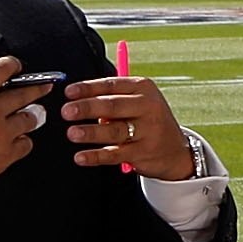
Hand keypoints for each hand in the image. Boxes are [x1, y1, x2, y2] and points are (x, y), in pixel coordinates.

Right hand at [0, 51, 51, 201]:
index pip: (3, 68)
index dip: (12, 64)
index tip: (15, 67)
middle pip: (26, 93)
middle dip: (36, 88)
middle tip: (42, 87)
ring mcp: (0, 134)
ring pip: (30, 118)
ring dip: (28, 115)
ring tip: (23, 115)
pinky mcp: (5, 155)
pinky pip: (26, 143)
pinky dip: (22, 141)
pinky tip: (14, 139)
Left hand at [60, 76, 194, 176]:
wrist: (175, 151)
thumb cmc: (147, 121)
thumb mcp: (138, 102)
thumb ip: (112, 98)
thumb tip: (76, 100)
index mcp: (143, 88)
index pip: (111, 85)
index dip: (88, 88)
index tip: (68, 92)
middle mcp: (148, 107)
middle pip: (113, 105)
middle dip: (87, 108)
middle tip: (66, 112)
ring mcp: (148, 131)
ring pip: (115, 130)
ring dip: (91, 132)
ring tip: (72, 133)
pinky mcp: (143, 152)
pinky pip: (115, 154)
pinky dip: (96, 156)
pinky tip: (81, 157)